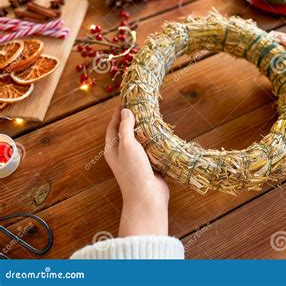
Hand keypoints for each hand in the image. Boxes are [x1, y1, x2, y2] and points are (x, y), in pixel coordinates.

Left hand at [105, 106, 168, 236]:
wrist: (147, 196)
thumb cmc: (133, 170)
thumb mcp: (127, 145)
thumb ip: (125, 127)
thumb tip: (125, 111)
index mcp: (112, 149)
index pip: (113, 126)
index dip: (117, 113)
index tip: (125, 100)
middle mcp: (122, 153)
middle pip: (125, 132)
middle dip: (132, 119)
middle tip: (141, 105)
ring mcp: (136, 160)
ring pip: (139, 140)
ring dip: (145, 129)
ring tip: (152, 115)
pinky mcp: (149, 164)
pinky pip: (150, 148)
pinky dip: (154, 139)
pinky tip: (161, 132)